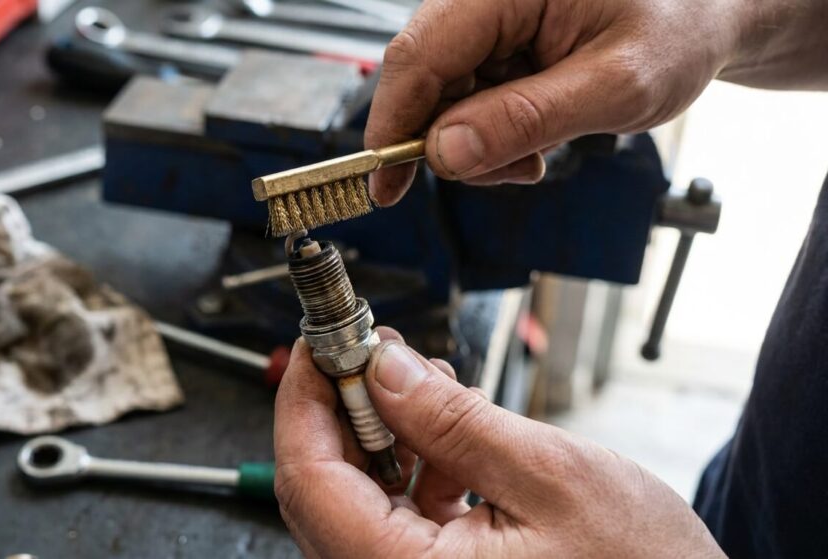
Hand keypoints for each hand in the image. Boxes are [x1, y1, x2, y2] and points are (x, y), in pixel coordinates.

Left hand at [274, 330, 723, 557]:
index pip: (310, 480)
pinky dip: (412, 469)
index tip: (321, 345)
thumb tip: (384, 369)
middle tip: (372, 351)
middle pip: (326, 488)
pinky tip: (445, 434)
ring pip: (359, 500)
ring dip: (381, 435)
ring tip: (421, 385)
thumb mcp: (552, 475)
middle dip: (345, 408)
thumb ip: (455, 421)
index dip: (305, 399)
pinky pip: (396, 520)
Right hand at [364, 0, 740, 203]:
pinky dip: (490, 133)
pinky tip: (531, 141)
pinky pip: (467, 97)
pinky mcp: (497, 43)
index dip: (393, 123)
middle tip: (504, 174)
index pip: (419, 53)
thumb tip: (445, 152)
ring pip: (442, 96)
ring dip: (474, 144)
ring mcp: (490, 21)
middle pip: (424, 79)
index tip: (382, 181)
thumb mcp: (616, 86)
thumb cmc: (680, 26)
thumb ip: (527, 119)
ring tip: (533, 156)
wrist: (708, 15)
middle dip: (448, 143)